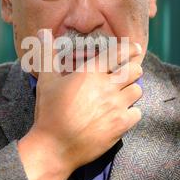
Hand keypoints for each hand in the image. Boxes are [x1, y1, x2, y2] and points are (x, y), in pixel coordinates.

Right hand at [18, 30, 142, 179]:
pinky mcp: (120, 125)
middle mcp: (107, 87)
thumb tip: (42, 32)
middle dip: (132, 70)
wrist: (54, 147)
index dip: (131, 49)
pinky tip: (121, 113)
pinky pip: (137, 113)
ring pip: (137, 91)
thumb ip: (48, 54)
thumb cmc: (48, 112)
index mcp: (90, 72)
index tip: (136, 48)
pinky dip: (131, 112)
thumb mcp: (46, 80)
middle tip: (127, 74)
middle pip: (134, 71)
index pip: (119, 53)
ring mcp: (116, 107)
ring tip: (122, 94)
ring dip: (131, 90)